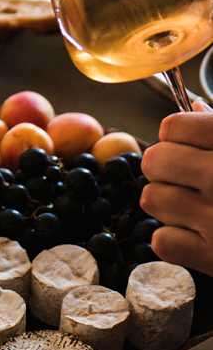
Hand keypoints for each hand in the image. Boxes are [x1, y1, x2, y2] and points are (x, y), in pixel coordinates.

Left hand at [141, 103, 212, 275]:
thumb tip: (194, 108)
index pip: (172, 127)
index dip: (175, 134)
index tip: (186, 142)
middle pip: (154, 161)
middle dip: (164, 165)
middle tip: (181, 173)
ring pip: (152, 199)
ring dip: (166, 201)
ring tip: (191, 203)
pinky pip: (163, 241)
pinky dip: (174, 238)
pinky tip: (196, 232)